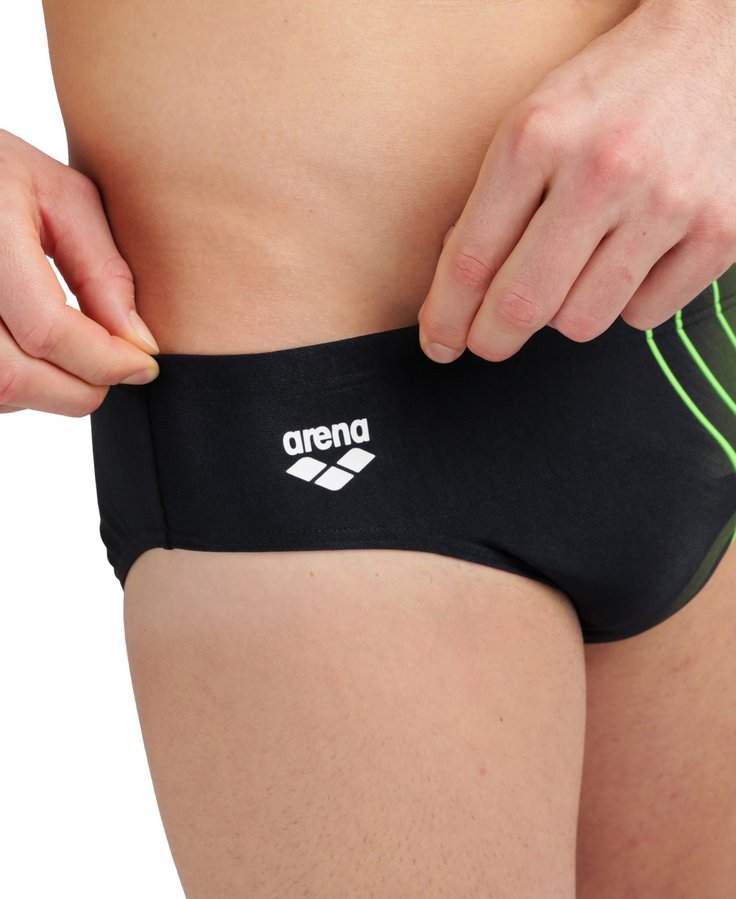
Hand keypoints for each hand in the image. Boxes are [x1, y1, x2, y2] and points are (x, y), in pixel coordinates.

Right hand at [0, 129, 160, 415]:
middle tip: (117, 370)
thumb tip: (139, 345)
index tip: (144, 365)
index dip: (104, 361)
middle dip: (81, 388)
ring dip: (51, 393)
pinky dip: (22, 387)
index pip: (47, 330)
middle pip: (14, 377)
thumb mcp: (64, 197)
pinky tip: (40, 355)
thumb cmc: (4, 172)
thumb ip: (104, 270)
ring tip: (80, 356)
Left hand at [417, 0, 735, 362]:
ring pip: (582, 322)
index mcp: (539, 137)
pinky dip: (627, 302)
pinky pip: (643, 317)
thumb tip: (458, 296)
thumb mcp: (533, 124)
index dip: (446, 318)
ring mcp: (668, 203)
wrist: (717, 46)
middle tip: (489, 340)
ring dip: (565, 312)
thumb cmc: (610, 94)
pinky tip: (630, 259)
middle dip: (492, 338)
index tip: (439, 343)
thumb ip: (492, 205)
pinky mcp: (720, 232)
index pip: (472, 260)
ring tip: (576, 269)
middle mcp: (604, 170)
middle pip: (523, 305)